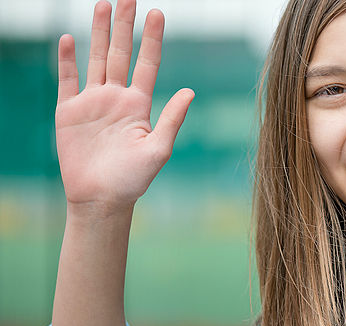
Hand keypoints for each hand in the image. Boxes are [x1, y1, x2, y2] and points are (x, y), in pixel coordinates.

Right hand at [56, 0, 192, 213]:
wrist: (100, 199)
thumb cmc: (133, 180)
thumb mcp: (158, 149)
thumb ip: (172, 119)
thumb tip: (190, 92)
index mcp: (140, 105)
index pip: (148, 63)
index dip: (152, 39)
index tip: (158, 13)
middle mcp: (117, 98)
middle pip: (121, 53)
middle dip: (124, 25)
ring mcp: (92, 103)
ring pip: (97, 59)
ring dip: (99, 33)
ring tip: (102, 5)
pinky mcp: (69, 112)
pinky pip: (68, 80)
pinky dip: (67, 60)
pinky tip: (69, 39)